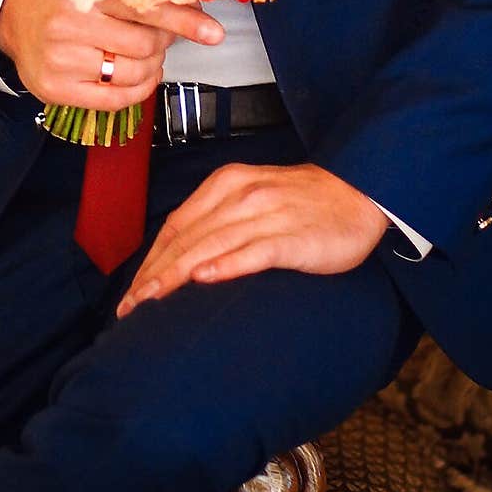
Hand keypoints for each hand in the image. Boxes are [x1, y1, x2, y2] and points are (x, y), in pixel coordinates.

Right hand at [0, 0, 223, 108]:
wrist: (10, 14)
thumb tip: (193, 4)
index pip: (144, 7)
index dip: (183, 20)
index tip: (213, 32)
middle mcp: (69, 25)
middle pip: (144, 45)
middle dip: (164, 42)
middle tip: (162, 34)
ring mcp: (61, 61)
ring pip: (133, 74)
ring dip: (153, 66)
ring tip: (147, 54)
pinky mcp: (56, 90)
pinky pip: (115, 101)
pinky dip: (138, 90)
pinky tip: (139, 77)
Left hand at [116, 161, 390, 316]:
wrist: (360, 191)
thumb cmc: (304, 202)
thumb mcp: (252, 197)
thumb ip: (217, 219)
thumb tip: (180, 258)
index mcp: (227, 183)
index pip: (176, 225)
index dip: (150, 260)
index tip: (132, 292)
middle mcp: (241, 195)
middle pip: (186, 238)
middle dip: (154, 275)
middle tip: (130, 308)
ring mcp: (267, 214)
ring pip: (210, 245)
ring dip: (176, 276)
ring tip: (152, 301)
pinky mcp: (292, 236)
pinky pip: (254, 251)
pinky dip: (227, 265)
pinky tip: (205, 280)